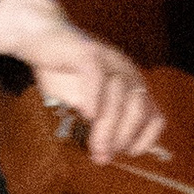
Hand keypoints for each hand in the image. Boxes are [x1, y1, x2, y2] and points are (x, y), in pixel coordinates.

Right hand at [0, 0, 167, 161]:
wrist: (38, 36)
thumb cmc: (60, 72)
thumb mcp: (84, 101)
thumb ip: (97, 124)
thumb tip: (104, 156)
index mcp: (131, 84)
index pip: (155, 116)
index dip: (144, 138)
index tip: (125, 154)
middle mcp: (125, 70)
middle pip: (140, 108)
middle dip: (123, 137)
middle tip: (102, 157)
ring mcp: (108, 59)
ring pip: (120, 96)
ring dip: (108, 127)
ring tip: (94, 147)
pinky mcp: (87, 52)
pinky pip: (97, 77)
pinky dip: (95, 99)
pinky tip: (86, 115)